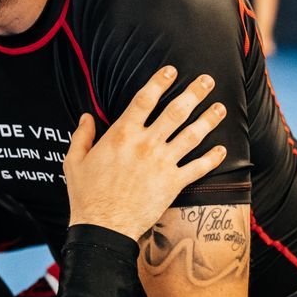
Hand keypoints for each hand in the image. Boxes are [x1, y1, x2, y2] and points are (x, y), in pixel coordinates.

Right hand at [64, 68, 226, 239]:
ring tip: (221, 108)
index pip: (144, 99)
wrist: (104, 226)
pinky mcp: (173, 183)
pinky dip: (212, 158)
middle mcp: (145, 144)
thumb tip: (86, 117)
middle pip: (175, 111)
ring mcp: (162, 163)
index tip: (171, 70)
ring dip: (208, 120)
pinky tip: (221, 149)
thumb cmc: (86, 195)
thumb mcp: (74, 162)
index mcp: (121, 135)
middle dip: (193, 93)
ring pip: (191, 135)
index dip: (159, 82)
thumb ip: (81, 136)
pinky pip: (198, 167)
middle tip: (207, 80)